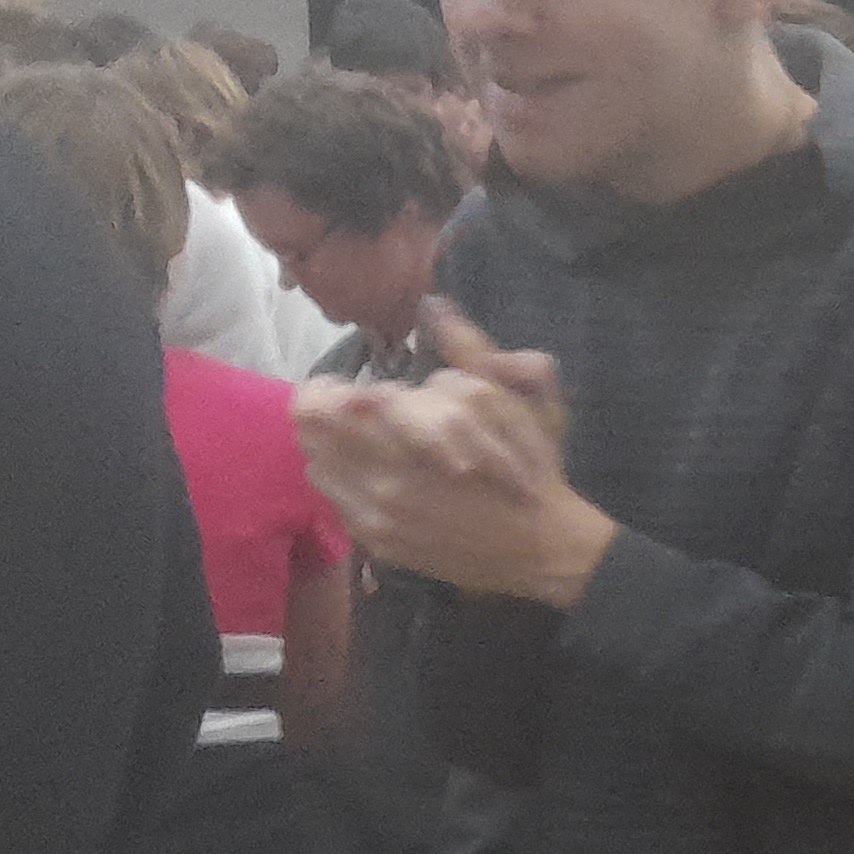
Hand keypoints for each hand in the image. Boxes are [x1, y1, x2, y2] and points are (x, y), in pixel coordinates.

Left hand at [295, 303, 614, 605]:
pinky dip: (350, 482)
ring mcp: (374, 515)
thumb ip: (465, 351)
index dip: (330, 388)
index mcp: (407, 437)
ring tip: (369, 445)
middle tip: (356, 411)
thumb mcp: (509, 397)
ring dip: (334, 449)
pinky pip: (339, 502)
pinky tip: (383, 478)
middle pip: (311, 433)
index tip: (355, 387)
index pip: (321, 404)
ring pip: (318, 467)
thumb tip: (434, 305)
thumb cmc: (529, 467)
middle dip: (328, 414)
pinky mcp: (379, 542)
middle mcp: (377, 477)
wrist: (543, 547)